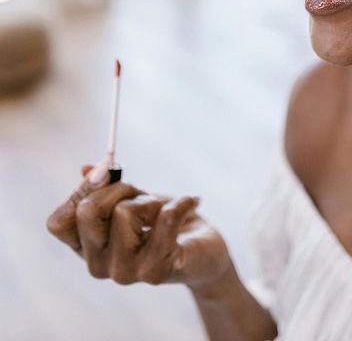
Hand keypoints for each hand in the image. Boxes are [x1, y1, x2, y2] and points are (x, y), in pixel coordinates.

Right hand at [46, 159, 233, 291]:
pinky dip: (182, 202)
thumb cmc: (165, 222)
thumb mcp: (135, 199)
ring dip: (152, 200)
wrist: (205, 251)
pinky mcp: (155, 271)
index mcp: (86, 247)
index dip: (81, 190)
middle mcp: (97, 264)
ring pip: (124, 212)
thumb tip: (88, 167)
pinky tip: (191, 203)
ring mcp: (123, 272)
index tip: (107, 171)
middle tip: (143, 192)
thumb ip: (109, 187)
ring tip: (167, 208)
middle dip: (120, 188)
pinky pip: (164, 218)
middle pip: (87, 211)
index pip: (59, 222)